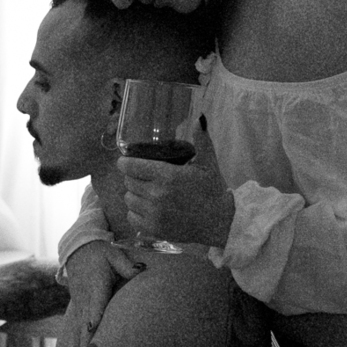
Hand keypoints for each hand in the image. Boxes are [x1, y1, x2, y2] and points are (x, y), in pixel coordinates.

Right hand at [63, 239, 138, 341]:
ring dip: (79, 345)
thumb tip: (141, 270)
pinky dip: (76, 342)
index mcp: (96, 284)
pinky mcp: (78, 307)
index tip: (92, 328)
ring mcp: (80, 303)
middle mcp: (86, 297)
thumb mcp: (114, 254)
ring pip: (79, 327)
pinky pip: (76, 327)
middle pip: (86, 321)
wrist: (77, 250)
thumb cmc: (100, 253)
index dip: (94, 315)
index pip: (96, 302)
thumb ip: (127, 265)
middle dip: (85, 339)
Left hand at [115, 121, 234, 247]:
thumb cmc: (213, 191)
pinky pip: (131, 217)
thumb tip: (199, 117)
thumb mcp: (208, 163)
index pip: (131, 166)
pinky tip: (146, 208)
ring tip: (145, 192)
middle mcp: (157, 194)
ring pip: (128, 199)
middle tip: (142, 176)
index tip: (126, 161)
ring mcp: (154, 214)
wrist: (221, 222)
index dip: (125, 162)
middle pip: (129, 182)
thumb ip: (201, 140)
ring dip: (134, 194)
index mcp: (167, 175)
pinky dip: (135, 212)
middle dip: (133, 177)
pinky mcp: (153, 229)